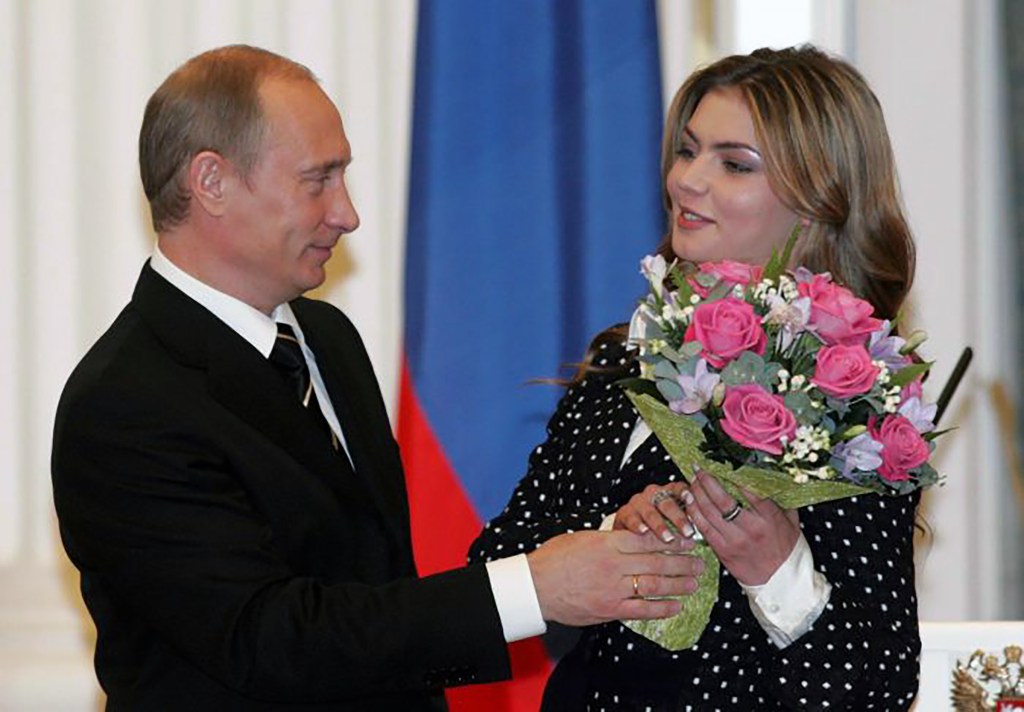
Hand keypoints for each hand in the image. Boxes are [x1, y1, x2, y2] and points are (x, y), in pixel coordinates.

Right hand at [526, 529, 702, 626]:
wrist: (535, 586)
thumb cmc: (554, 558)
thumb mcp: (582, 538)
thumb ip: (608, 540)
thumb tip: (631, 539)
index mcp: (607, 543)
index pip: (647, 540)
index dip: (671, 541)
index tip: (687, 541)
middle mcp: (613, 565)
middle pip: (656, 561)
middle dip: (682, 562)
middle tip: (699, 562)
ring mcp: (612, 588)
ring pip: (653, 584)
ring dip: (677, 584)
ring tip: (694, 582)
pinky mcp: (609, 609)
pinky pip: (641, 609)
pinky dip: (661, 607)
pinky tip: (676, 606)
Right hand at [613, 482, 693, 542]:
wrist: (630, 533)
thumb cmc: (658, 527)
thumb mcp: (674, 521)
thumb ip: (688, 521)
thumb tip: (707, 530)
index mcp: (668, 493)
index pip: (679, 488)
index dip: (685, 493)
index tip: (691, 499)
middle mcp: (653, 495)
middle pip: (666, 502)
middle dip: (678, 518)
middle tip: (688, 532)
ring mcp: (638, 503)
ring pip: (650, 511)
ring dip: (660, 525)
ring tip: (668, 537)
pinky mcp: (624, 513)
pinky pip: (631, 517)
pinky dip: (637, 524)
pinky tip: (644, 532)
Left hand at [682, 469, 799, 585]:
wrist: (781, 583)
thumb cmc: (787, 550)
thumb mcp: (792, 522)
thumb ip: (781, 501)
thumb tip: (772, 478)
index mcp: (770, 518)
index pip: (748, 489)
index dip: (731, 475)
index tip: (721, 462)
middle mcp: (751, 528)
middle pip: (722, 499)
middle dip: (707, 481)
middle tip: (699, 468)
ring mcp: (735, 540)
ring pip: (709, 512)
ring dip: (697, 494)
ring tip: (691, 481)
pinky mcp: (723, 551)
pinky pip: (704, 528)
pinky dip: (694, 513)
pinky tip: (689, 501)